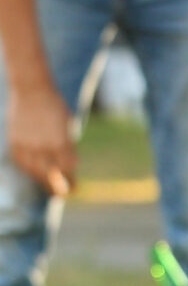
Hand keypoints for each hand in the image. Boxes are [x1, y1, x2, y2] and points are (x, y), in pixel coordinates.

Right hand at [6, 81, 74, 197]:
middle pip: (50, 175)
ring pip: (34, 171)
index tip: (74, 189)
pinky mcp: (14, 142)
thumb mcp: (67, 128)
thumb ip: (67, 147)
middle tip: (62, 194)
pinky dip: (29, 169)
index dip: (70, 181)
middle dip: (57, 186)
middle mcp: (43, 146)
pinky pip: (22, 162)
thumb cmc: (54, 108)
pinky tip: (35, 173)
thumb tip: (69, 166)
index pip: (67, 170)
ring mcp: (27, 145)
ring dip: (42, 180)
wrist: (32, 91)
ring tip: (49, 186)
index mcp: (60, 143)